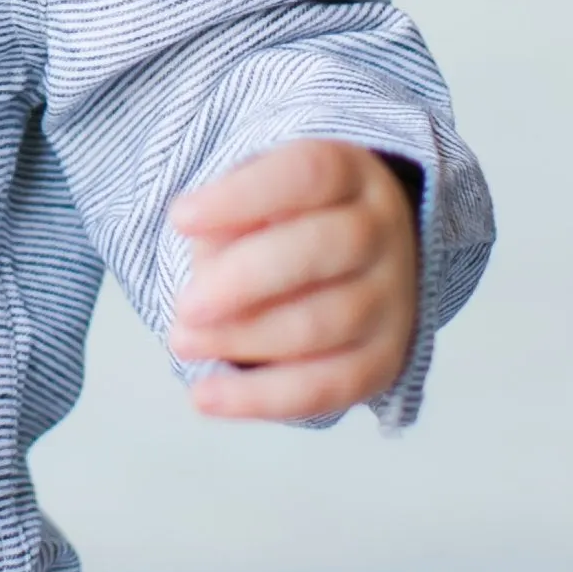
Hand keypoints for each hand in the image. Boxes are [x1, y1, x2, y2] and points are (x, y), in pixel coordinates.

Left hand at [167, 140, 418, 422]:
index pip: (308, 174)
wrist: (346, 265)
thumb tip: (207, 278)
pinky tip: (206, 397)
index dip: (243, 197)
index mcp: (350, 174)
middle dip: (246, 279)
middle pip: (328, 247)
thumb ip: (228, 225)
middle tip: (185, 305)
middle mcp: (382, 232)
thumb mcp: (252, 202)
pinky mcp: (384, 360)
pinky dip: (262, 397)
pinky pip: (328, 386)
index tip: (180, 218)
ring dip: (245, 338)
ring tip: (182, 341)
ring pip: (326, 322)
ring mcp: (392, 298)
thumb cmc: (278, 225)